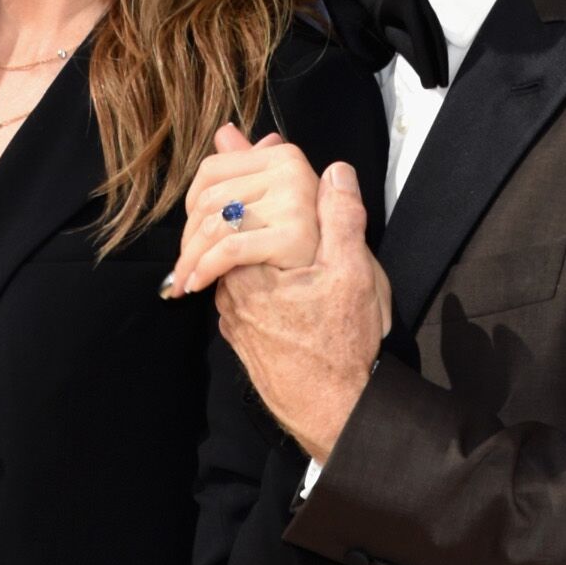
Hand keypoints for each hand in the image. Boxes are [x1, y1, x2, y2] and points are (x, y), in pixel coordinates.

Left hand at [166, 124, 320, 299]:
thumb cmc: (312, 267)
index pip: (212, 169)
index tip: (191, 233)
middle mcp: (291, 173)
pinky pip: (230, 248)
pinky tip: (199, 285)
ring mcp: (295, 202)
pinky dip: (207, 269)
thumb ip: (257, 168)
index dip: (191, 205)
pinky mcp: (294, 236)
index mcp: (286, 159)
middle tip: (183, 269)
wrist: (339, 313)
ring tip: (186, 282)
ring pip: (215, 224)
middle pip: (209, 199)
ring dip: (192, 259)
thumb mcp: (287, 207)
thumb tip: (224, 133)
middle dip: (189, 239)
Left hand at [213, 157, 390, 464]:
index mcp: (252, 268)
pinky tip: (260, 271)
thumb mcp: (353, 275)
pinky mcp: (238, 337)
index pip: (222, 209)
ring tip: (241, 214)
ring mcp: (231, 317)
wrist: (332, 412)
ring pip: (220, 264)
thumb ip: (342, 220)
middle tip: (228, 170)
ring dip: (227, 238)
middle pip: (213, 234)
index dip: (229, 177)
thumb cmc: (341, 347)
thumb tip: (335, 171)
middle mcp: (231, 291)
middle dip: (218, 202)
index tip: (233, 152)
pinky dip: (236, 272)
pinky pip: (229, 292)